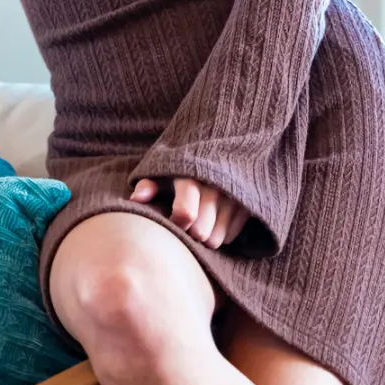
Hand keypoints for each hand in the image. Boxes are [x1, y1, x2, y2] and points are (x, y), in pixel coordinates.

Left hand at [130, 176, 250, 249]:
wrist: (220, 144)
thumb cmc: (182, 164)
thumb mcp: (163, 169)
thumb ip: (148, 184)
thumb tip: (136, 200)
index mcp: (191, 178)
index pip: (186, 214)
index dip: (176, 223)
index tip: (172, 218)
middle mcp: (215, 188)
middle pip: (201, 233)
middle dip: (191, 233)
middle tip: (186, 223)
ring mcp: (234, 198)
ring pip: (217, 240)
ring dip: (207, 236)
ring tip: (200, 221)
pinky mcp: (248, 205)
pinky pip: (231, 237)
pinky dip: (221, 233)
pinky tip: (215, 219)